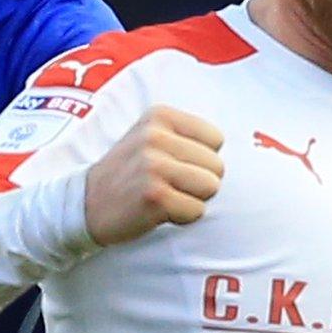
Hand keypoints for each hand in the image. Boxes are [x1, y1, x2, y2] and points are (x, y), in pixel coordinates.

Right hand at [83, 105, 224, 245]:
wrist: (86, 204)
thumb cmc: (129, 173)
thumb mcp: (150, 137)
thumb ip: (188, 136)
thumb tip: (245, 146)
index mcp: (159, 115)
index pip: (216, 140)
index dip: (200, 160)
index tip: (171, 165)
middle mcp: (155, 136)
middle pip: (218, 166)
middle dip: (198, 182)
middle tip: (166, 185)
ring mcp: (153, 165)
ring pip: (211, 187)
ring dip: (192, 200)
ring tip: (163, 196)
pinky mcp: (154, 196)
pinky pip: (196, 211)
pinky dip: (182, 217)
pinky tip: (157, 211)